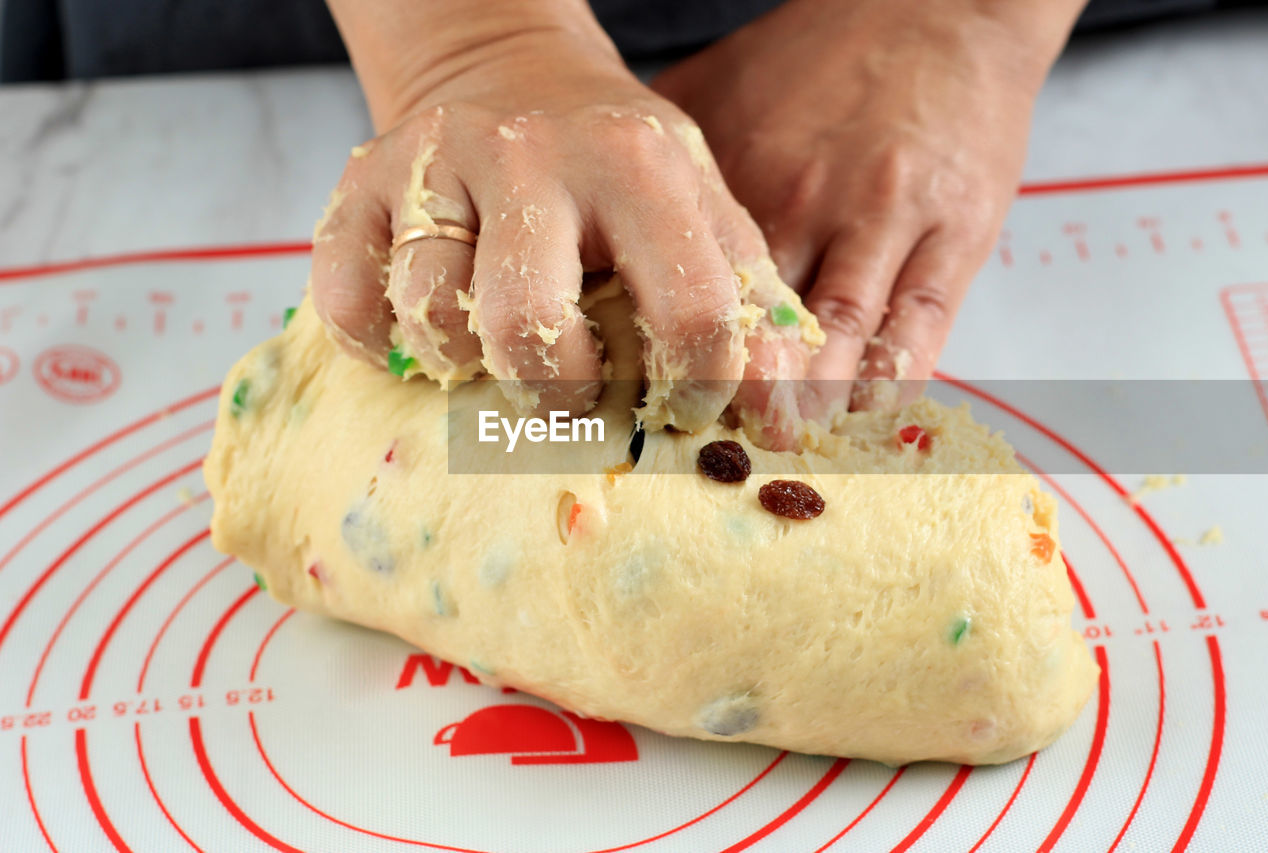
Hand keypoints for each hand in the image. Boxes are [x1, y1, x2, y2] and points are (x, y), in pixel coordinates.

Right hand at [311, 22, 816, 437]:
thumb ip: (751, 311)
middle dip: (555, 391)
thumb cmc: (618, 171)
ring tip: (498, 344)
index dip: (699, 389)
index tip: (684, 406)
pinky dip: (386, 346)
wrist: (511, 75)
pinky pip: (351, 306)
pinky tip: (430, 335)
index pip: (690, 311)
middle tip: (571, 387)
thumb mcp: (700, 211)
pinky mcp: (360, 184)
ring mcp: (434, 165)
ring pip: (431, 317)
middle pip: (527, 326)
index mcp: (637, 166)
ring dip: (468, 362)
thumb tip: (784, 429)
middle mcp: (527, 155)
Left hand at [654, 0, 1083, 411]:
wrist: (936, 7)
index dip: (667, 349)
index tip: (646, 400)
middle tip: (708, 446)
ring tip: (779, 444)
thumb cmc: (816, 60)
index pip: (694, 284)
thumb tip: (591, 226)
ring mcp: (886, 220)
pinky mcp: (955, 235)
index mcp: (742, 174)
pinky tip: (862, 413)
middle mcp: (809, 200)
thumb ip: (660, 162)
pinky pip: (919, 327)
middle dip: (732, 393)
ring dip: (808, 400)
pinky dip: (890, 379)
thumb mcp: (715, 89)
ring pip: (839, 336)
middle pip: (761, 322)